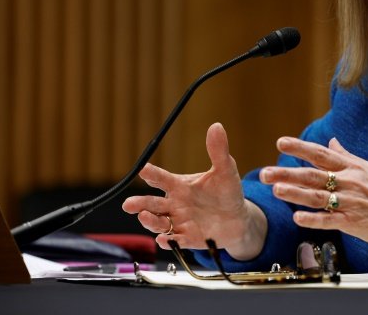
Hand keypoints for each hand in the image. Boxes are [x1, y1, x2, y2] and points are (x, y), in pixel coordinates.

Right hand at [122, 122, 266, 259]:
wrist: (238, 219)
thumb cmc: (227, 192)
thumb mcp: (226, 170)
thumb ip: (218, 151)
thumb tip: (216, 126)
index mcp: (180, 186)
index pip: (162, 178)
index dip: (152, 174)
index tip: (143, 169)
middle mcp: (175, 204)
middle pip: (152, 204)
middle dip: (139, 204)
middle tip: (129, 205)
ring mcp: (179, 222)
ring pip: (158, 223)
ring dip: (149, 221)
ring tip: (144, 216)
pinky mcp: (188, 239)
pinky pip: (175, 241)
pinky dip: (168, 241)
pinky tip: (164, 240)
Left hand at [259, 136, 367, 251]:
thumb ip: (347, 156)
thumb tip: (332, 141)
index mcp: (351, 168)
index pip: (320, 154)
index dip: (300, 148)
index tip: (281, 142)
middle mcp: (348, 182)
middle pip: (312, 175)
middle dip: (286, 173)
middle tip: (264, 172)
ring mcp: (349, 202)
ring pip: (317, 196)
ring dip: (295, 193)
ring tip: (275, 190)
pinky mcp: (352, 222)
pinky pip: (328, 220)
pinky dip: (312, 219)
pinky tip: (297, 217)